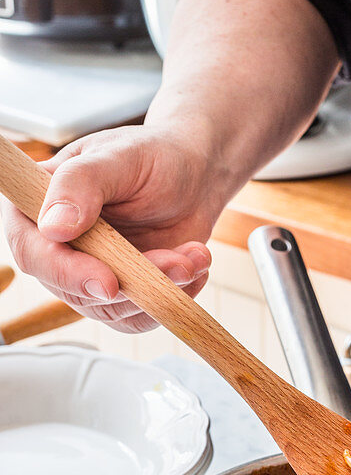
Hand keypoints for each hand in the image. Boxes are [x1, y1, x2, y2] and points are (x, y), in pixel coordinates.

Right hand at [0, 125, 220, 332]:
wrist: (194, 177)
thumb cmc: (151, 156)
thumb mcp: (117, 156)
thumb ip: (80, 184)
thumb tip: (52, 228)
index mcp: (37, 206)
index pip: (32, 252)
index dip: (65, 273)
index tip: (108, 282)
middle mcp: (57, 247)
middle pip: (74, 292)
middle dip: (132, 285)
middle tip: (178, 264)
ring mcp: (88, 273)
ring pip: (112, 310)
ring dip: (158, 291)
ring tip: (192, 257)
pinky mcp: (121, 293)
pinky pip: (139, 318)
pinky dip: (171, 299)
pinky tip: (193, 267)